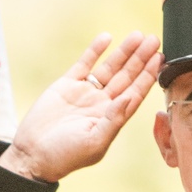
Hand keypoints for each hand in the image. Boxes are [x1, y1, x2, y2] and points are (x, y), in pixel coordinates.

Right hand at [0, 30, 161, 182]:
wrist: (32, 154)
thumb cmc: (64, 156)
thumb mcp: (94, 142)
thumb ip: (113, 120)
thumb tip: (129, 98)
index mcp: (111, 119)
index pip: (135, 93)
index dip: (147, 76)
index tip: (159, 59)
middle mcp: (101, 104)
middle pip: (126, 77)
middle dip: (140, 59)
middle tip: (155, 40)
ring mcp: (85, 93)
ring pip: (109, 68)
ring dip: (123, 52)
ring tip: (138, 36)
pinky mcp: (67, 85)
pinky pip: (85, 64)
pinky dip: (95, 51)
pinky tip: (107, 38)